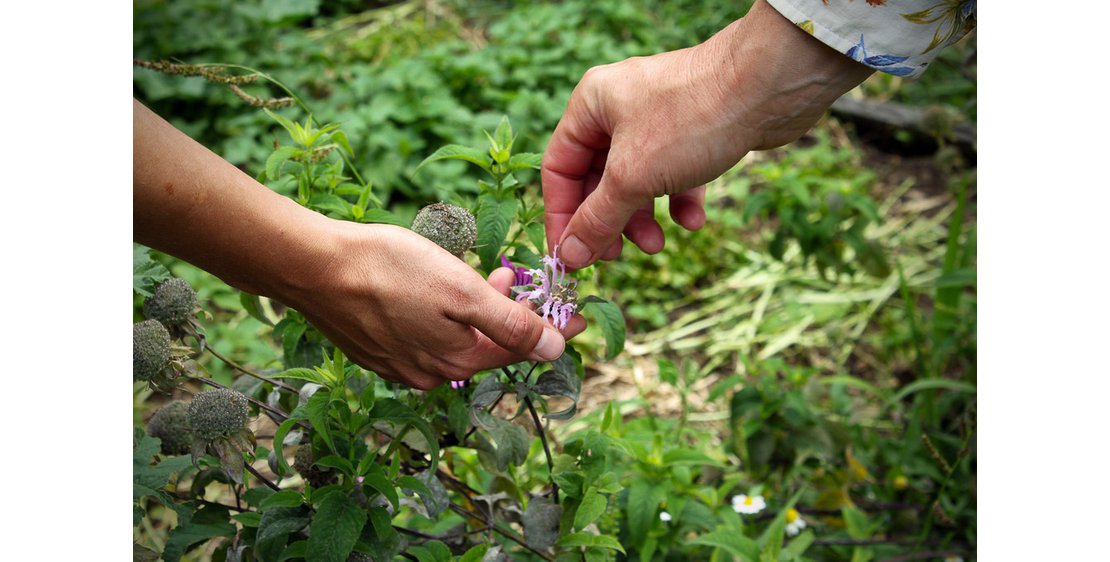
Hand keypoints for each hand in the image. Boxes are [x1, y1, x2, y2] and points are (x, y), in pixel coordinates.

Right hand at [273, 222, 585, 389]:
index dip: (552, 329)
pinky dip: (444, 315)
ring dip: (477, 311)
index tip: (579, 314)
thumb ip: (510, 323)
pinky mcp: (376, 349)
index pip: (520, 350)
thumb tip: (557, 350)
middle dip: (510, 313)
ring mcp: (400, 364)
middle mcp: (431, 373)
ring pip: (455, 340)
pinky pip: (425, 337)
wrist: (313, 267)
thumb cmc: (389, 270)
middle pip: (487, 345)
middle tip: (518, 277)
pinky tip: (437, 288)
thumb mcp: (462, 290)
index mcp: (457, 360)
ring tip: (481, 274)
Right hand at [542, 0, 872, 267]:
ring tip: (659, 245)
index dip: (563, 215)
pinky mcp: (695, 129)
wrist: (769, 86)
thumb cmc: (691, 120)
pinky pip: (675, 173)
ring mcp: (660, 118)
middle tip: (617, 256)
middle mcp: (620, 108)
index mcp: (591, 105)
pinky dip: (680, 201)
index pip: (560, 168)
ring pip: (638, 180)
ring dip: (644, 218)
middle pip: (599, 178)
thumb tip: (570, 255)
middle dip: (610, 221)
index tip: (571, 255)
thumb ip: (598, 219)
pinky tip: (695, 221)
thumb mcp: (633, 177)